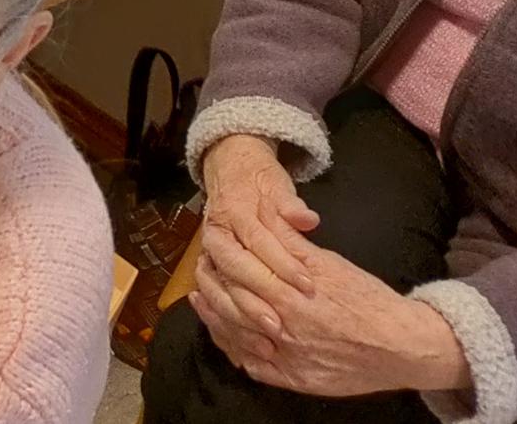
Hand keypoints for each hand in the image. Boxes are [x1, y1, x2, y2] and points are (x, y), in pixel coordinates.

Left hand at [195, 243, 468, 397]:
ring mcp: (287, 357)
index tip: (211, 247)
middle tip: (200, 271)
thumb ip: (292, 244)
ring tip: (200, 300)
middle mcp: (284, 327)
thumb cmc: (369, 301)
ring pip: (234, 335)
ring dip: (213, 316)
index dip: (220, 260)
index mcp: (291, 294)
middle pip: (229, 304)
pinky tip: (224, 336)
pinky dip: (233, 349)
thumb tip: (265, 215)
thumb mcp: (330, 263)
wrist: (402, 346)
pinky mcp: (294, 379)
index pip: (238, 274)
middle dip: (210, 286)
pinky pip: (251, 365)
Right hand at [198, 134, 321, 336]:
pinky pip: (212, 301)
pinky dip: (227, 325)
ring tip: (267, 343)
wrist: (230, 171)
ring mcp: (209, 255)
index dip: (283, 264)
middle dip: (257, 299)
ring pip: (217, 290)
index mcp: (233, 213)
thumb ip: (290, 204)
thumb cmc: (259, 183)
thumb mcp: (276, 186)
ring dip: (241, 318)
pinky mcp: (210, 271)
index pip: (259, 241)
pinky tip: (245, 346)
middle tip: (283, 325)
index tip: (307, 285)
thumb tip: (306, 218)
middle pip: (233, 270)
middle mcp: (216, 235)